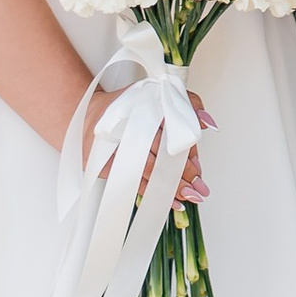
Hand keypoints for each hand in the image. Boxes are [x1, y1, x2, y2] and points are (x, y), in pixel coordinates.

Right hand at [76, 81, 212, 203]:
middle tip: (198, 186)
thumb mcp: (160, 94)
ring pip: (151, 171)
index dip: (188, 153)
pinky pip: (135, 183)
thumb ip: (188, 104)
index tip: (198, 168)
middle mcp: (133, 129)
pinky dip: (154, 194)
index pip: (174, 133)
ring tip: (189, 196)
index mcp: (148, 109)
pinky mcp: (109, 164)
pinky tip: (171, 202)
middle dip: (184, 173)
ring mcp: (120, 148)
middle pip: (164, 154)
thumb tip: (208, 122)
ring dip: (172, 187)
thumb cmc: (127, 106)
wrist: (87, 114)